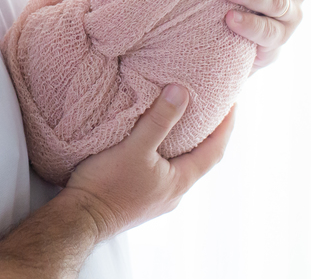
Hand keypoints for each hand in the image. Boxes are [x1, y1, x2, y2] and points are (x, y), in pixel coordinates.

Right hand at [60, 85, 234, 240]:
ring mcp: (156, 198)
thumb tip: (181, 91)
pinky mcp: (139, 198)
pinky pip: (163, 170)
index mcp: (179, 182)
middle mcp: (173, 193)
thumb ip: (158, 120)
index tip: (233, 103)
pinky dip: (167, 152)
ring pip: (180, 165)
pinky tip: (154, 142)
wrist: (77, 220)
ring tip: (183, 119)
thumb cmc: (105, 187)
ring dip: (185, 143)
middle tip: (210, 107)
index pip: (215, 151)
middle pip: (200, 159)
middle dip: (208, 133)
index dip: (226, 127)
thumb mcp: (134, 148)